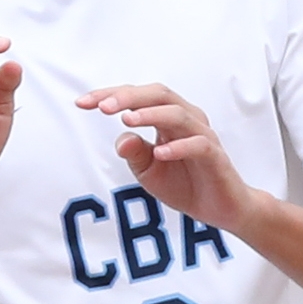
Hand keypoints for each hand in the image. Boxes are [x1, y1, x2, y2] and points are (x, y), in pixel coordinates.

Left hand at [82, 83, 256, 232]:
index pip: (138, 97)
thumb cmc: (185, 184)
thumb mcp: (149, 172)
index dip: (109, 95)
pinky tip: (160, 152)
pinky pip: (199, 145)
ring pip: (178, 114)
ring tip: (127, 120)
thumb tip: (121, 138)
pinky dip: (178, 146)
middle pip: (159, 94)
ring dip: (151, 115)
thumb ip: (134, 154)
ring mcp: (203, 136)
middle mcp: (186, 120)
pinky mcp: (216, 156)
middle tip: (103, 106)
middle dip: (129, 97)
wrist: (221, 209)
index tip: (81, 102)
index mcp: (167, 119)